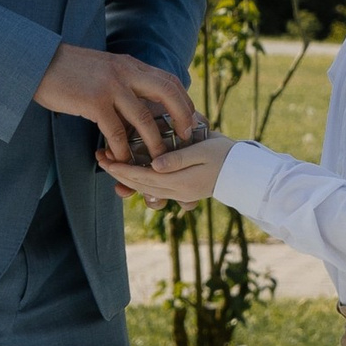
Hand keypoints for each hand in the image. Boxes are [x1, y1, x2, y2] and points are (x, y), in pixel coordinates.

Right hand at [33, 42, 203, 164]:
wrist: (37, 62)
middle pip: (167, 93)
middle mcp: (126, 72)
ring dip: (153, 143)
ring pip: (145, 119)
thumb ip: (122, 80)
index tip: (188, 120)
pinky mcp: (95, 102)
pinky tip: (120, 159)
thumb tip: (138, 102)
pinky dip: (122, 149)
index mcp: (130, 64)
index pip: (169, 80)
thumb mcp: (103, 68)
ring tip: (156, 160)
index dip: (184, 101)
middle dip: (182, 118)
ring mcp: (111, 87)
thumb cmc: (68, 71)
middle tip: (184, 138)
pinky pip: (117, 132)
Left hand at [101, 128, 233, 203]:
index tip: (105, 158)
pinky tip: (132, 172)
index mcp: (180, 182)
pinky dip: (141, 180)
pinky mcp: (184, 191)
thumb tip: (154, 165)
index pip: (142, 177)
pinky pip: (156, 188)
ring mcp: (180, 194)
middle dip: (118, 173)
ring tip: (111, 165)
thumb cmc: (225, 155)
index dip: (121, 169)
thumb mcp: (203, 151)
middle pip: (140, 184)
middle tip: (100, 158)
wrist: (245, 171)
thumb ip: (178, 159)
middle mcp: (177, 192)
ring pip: (146, 188)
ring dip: (127, 178)